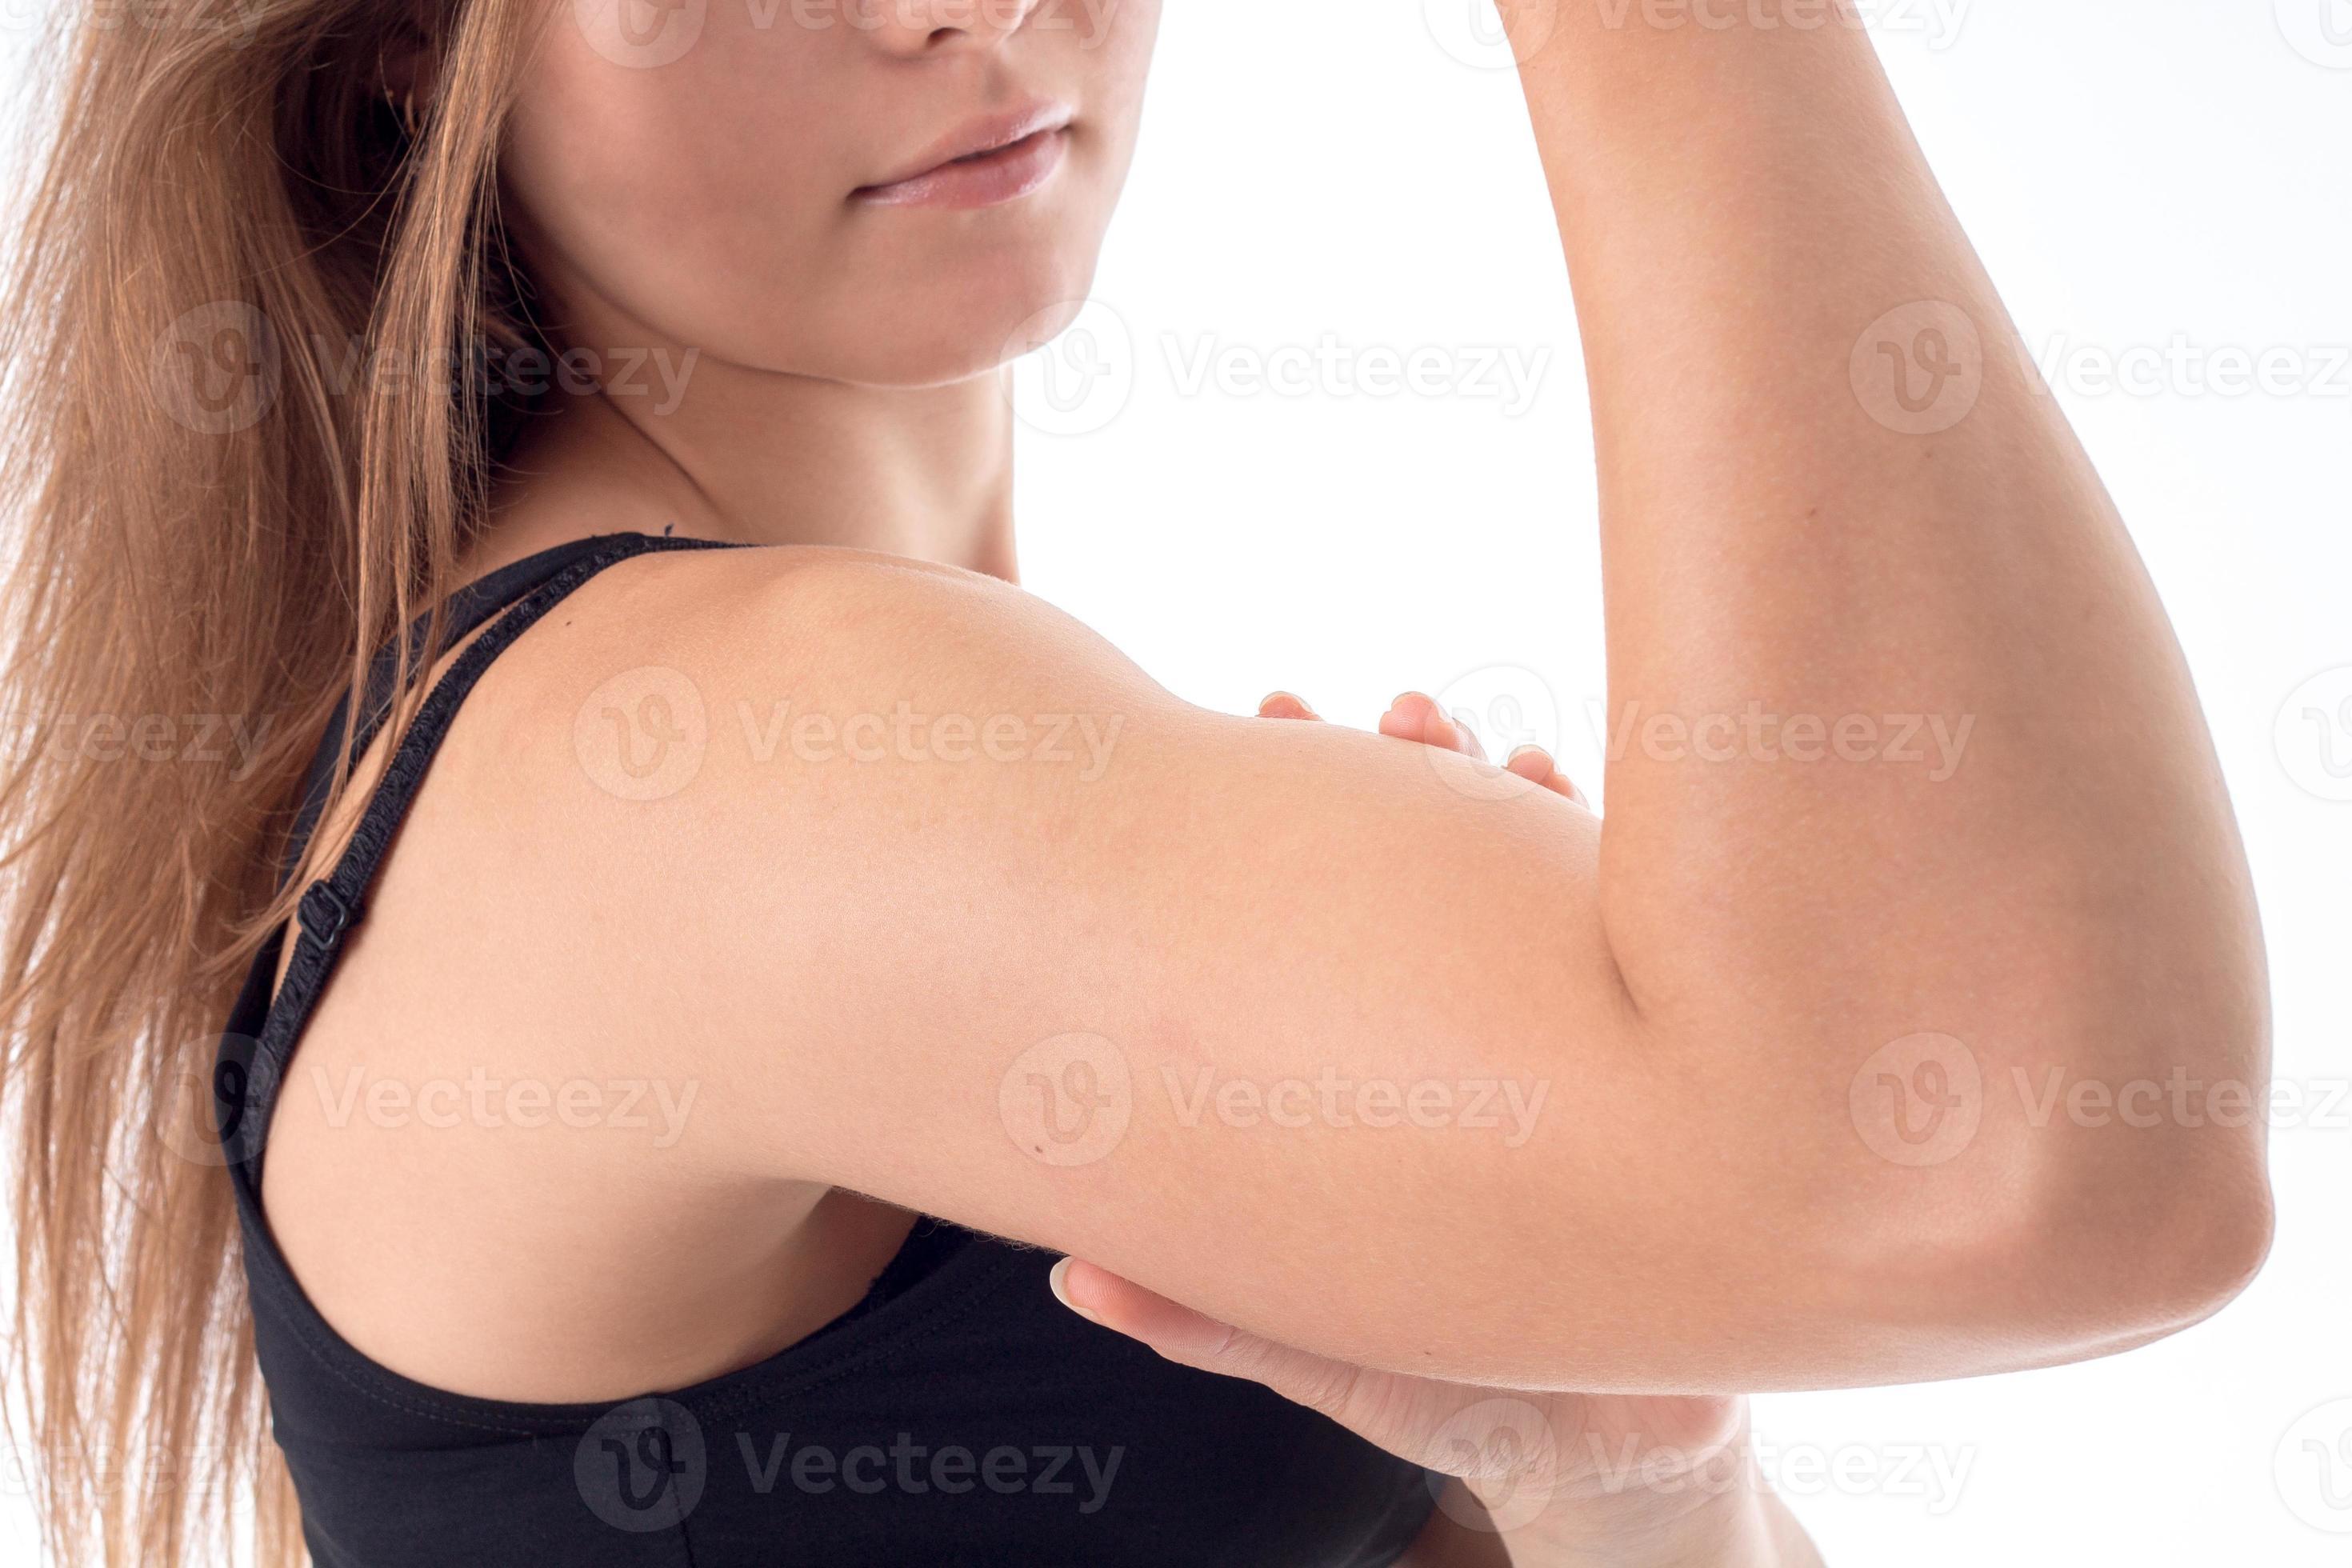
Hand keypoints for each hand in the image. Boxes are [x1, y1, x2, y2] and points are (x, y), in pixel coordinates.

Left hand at [1051, 693, 1810, 1563]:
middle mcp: (1456, 1030)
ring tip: (1446, 728)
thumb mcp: (1330, 1344)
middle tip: (1351, 713)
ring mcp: (1554, 1025)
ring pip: (1510, 871)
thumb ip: (1216, 1315)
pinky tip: (1558, 788)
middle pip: (1403, 870)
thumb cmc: (1455, 1385)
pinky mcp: (1650, 1047)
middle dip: (1380, 773)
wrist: (1617, 1446)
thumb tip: (1070, 1277)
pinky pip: (1622, 926)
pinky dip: (1590, 846)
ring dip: (1482, 784)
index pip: (1304, 933)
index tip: (1243, 753)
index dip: (1263, 842)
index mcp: (1369, 1073)